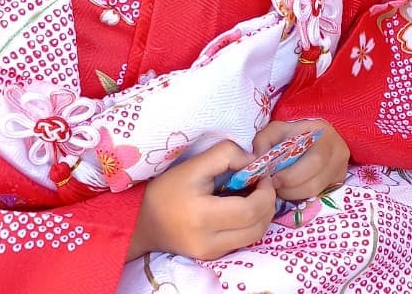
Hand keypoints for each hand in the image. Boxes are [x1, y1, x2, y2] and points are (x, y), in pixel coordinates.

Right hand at [128, 140, 275, 261]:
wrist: (143, 222)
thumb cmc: (166, 190)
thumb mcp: (193, 165)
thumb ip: (225, 155)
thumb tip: (253, 160)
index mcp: (203, 217)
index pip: (250, 211)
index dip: (265, 192)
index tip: (262, 174)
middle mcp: (209, 242)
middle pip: (257, 227)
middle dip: (268, 203)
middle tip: (263, 183)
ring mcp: (210, 253)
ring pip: (253, 237)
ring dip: (262, 215)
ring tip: (254, 194)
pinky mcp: (211, 257)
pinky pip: (242, 241)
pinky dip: (250, 224)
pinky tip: (242, 207)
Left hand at [252, 119, 349, 200]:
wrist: (312, 134)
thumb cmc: (292, 132)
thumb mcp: (276, 129)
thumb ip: (263, 141)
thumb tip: (256, 160)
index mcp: (324, 134)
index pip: (314, 161)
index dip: (291, 175)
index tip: (272, 179)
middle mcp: (338, 152)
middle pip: (315, 182)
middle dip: (290, 189)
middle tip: (275, 187)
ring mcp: (341, 169)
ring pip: (316, 192)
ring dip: (294, 195)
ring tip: (281, 188)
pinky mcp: (339, 181)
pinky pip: (319, 196)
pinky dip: (302, 196)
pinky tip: (293, 189)